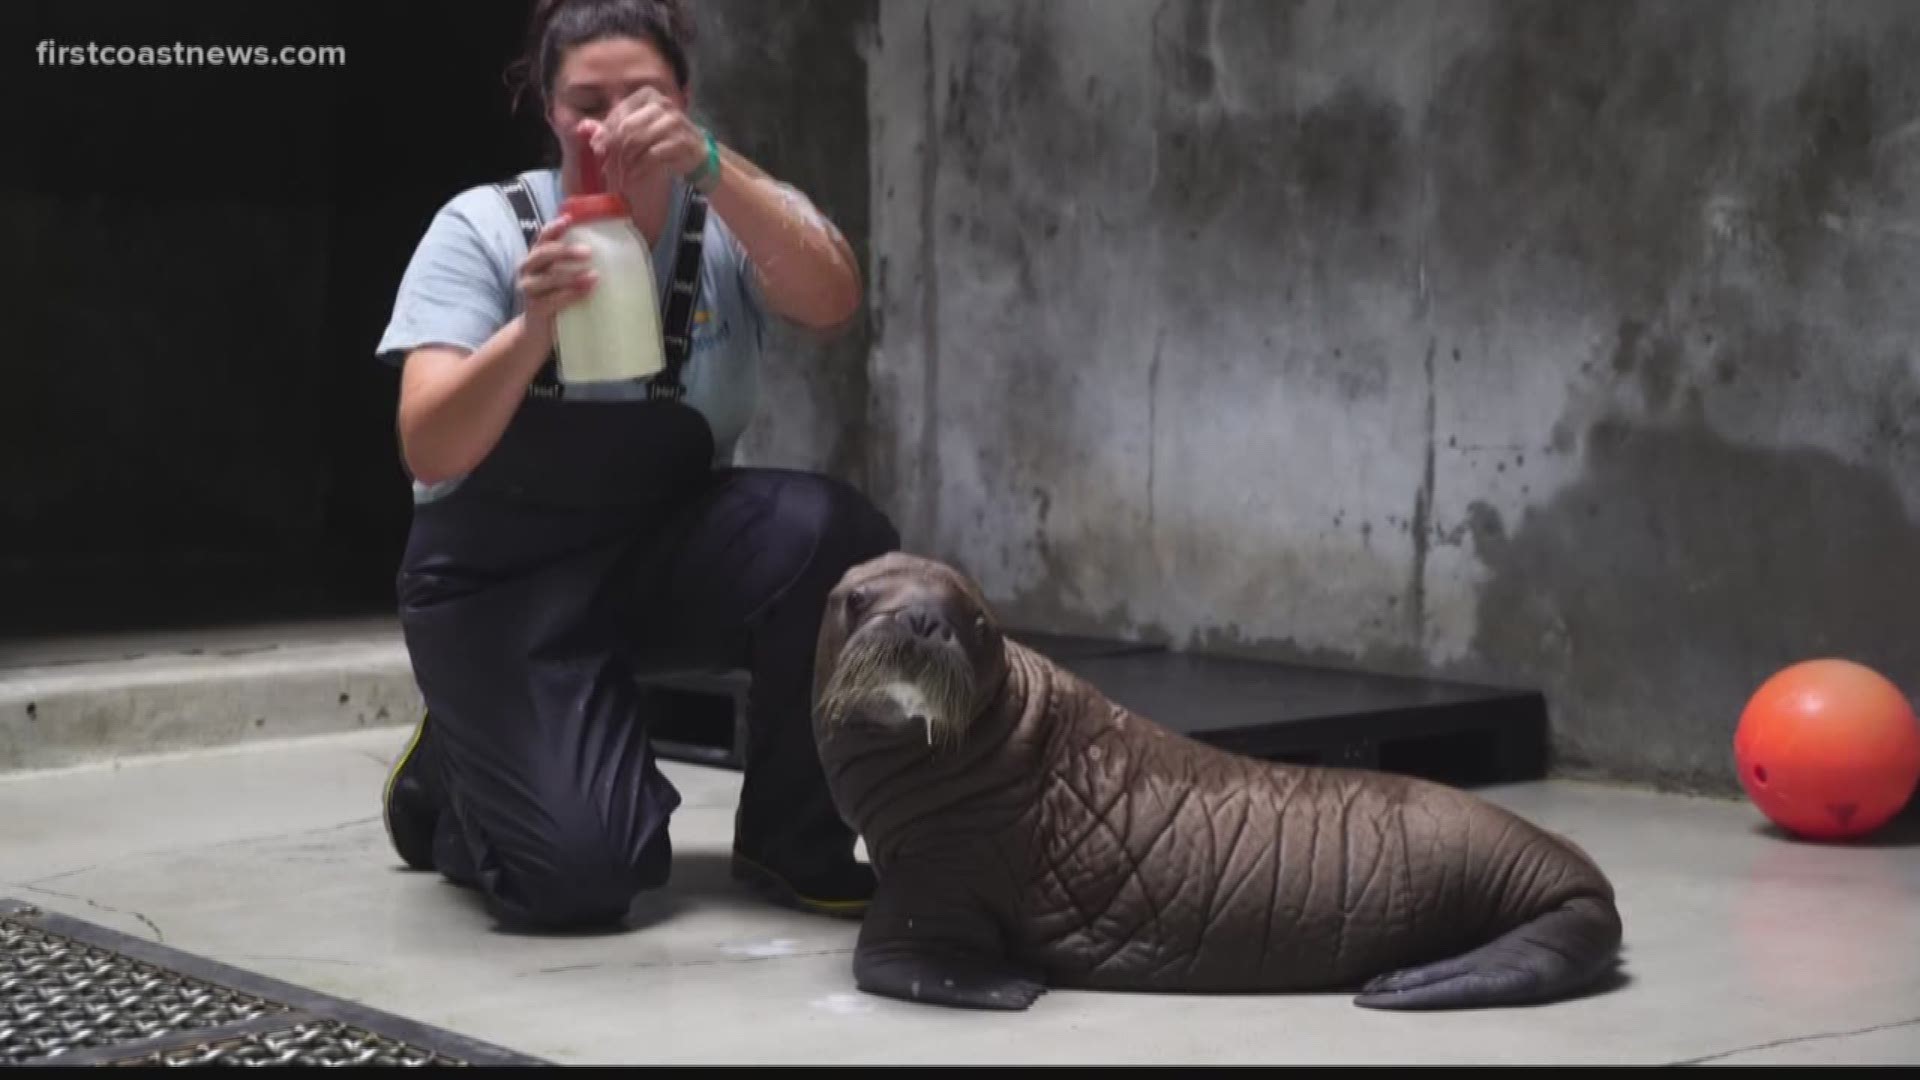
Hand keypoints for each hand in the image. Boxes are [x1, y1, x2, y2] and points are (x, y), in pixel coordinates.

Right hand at [517, 214, 595, 327]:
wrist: (539, 330)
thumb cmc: (557, 297)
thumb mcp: (562, 277)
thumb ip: (575, 263)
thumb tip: (610, 250)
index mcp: (536, 257)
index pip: (542, 238)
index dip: (553, 228)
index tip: (569, 220)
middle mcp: (527, 270)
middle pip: (543, 254)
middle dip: (565, 251)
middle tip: (589, 252)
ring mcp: (528, 289)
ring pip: (548, 278)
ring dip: (571, 276)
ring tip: (594, 276)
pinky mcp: (535, 309)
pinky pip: (552, 300)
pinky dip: (570, 295)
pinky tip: (586, 291)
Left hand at [586, 88, 707, 192]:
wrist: (697, 153)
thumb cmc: (664, 140)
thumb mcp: (638, 128)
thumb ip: (613, 127)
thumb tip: (584, 129)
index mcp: (647, 95)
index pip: (618, 113)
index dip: (605, 132)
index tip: (597, 148)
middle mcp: (661, 104)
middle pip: (626, 128)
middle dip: (613, 149)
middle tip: (606, 166)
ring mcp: (673, 122)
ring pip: (637, 142)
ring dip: (625, 162)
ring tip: (620, 174)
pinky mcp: (680, 141)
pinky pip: (651, 156)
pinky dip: (638, 169)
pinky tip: (632, 177)